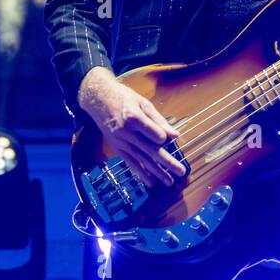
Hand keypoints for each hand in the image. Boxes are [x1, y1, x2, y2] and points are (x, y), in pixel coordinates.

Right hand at [77, 67, 185, 187]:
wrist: (98, 99)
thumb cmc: (123, 97)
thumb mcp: (143, 102)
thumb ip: (158, 120)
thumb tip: (174, 134)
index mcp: (134, 117)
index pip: (153, 133)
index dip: (162, 137)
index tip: (168, 139)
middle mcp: (126, 132)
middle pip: (150, 150)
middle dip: (167, 162)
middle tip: (181, 171)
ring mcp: (121, 141)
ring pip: (141, 159)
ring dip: (156, 172)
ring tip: (169, 181)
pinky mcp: (117, 147)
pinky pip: (130, 162)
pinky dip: (140, 172)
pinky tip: (150, 181)